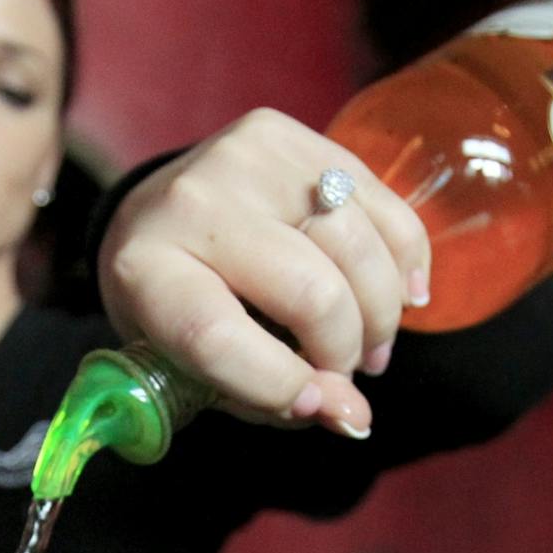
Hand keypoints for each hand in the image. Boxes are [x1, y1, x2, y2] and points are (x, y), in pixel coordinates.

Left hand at [96, 108, 431, 437]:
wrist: (159, 217)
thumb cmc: (180, 308)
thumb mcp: (198, 369)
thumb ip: (269, 400)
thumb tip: (352, 417)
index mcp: (148, 272)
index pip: (218, 336)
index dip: (279, 383)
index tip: (315, 404)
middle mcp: (192, 204)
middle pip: (308, 290)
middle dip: (343, 352)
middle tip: (346, 372)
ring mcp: (245, 159)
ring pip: (356, 245)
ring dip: (380, 315)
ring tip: (371, 344)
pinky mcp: (290, 136)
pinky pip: (381, 206)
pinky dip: (405, 262)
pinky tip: (402, 295)